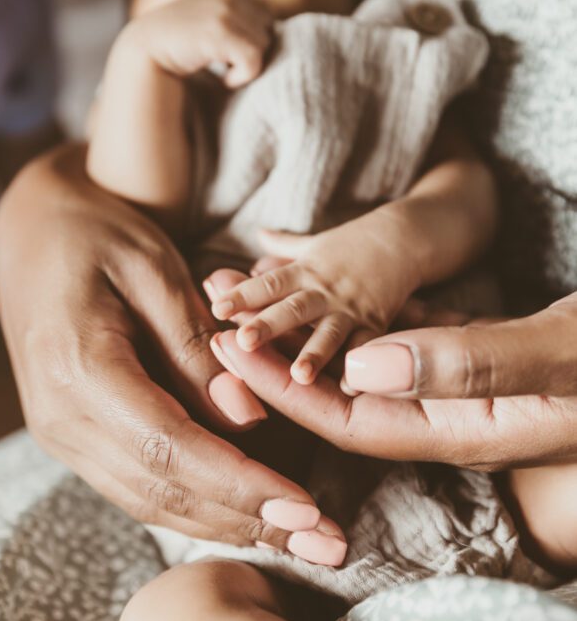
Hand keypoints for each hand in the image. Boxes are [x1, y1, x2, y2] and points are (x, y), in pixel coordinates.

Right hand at [0, 143, 329, 549]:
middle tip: (324, 544)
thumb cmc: (100, 233)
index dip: (242, 485)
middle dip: (249, 521)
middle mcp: (60, 416)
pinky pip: (136, 486)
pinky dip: (194, 506)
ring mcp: (59, 434)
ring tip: (299, 542)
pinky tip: (244, 516)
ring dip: (226, 525)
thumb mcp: (156, 272)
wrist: (34, 229)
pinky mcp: (71, 437)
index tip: (306, 511)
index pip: (170, 448)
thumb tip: (248, 420)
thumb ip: (198, 348)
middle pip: (162, 489)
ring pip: (150, 501)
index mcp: (78, 368)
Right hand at [123, 0, 273, 88]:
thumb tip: (271, 38)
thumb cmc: (175, 51)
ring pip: (263, 45)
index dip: (255, 42)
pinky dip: (242, 77)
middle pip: (269, 31)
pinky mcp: (219, 32)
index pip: (266, 18)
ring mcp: (223, 13)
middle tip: (230, 69)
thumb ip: (231, 27)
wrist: (142, 55)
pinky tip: (224, 81)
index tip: (233, 60)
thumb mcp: (205, 29)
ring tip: (225, 74)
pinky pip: (253, 59)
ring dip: (247, 67)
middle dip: (253, 53)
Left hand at [208, 208, 421, 384]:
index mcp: (305, 272)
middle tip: (242, 341)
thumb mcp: (316, 242)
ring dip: (313, 352)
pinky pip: (368, 344)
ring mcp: (351, 308)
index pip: (268, 284)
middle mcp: (324, 291)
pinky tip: (352, 387)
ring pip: (329, 332)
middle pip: (292, 308)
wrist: (404, 239)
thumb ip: (285, 245)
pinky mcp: (376, 322)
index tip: (216, 308)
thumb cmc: (354, 243)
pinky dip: (362, 365)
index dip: (242, 295)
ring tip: (299, 375)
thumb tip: (258, 233)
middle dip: (268, 326)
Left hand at [208, 293, 576, 471]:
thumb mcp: (566, 356)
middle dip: (274, 364)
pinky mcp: (474, 358)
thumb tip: (367, 366)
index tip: (224, 353)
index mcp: (465, 431)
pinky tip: (319, 287)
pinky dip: (353, 315)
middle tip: (211, 322)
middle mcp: (453, 418)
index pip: (349, 421)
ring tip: (246, 296)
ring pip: (363, 368)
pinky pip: (396, 341)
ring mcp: (462, 389)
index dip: (282, 390)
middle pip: (341, 399)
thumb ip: (473, 364)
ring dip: (303, 335)